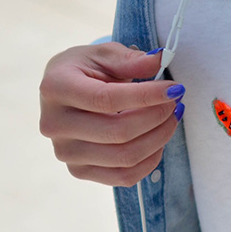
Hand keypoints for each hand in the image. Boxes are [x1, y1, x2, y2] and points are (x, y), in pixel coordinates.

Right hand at [38, 43, 183, 186]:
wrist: (64, 92)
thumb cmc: (86, 70)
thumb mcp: (104, 54)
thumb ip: (130, 59)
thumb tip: (159, 60)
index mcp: (55, 88)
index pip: (107, 99)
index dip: (146, 96)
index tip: (175, 89)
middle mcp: (54, 124)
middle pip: (118, 132)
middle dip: (157, 117)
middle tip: (176, 103)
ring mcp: (65, 152)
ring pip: (125, 157)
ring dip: (159, 138)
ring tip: (171, 118)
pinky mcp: (79, 171)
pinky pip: (124, 177)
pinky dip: (150, 160)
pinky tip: (158, 140)